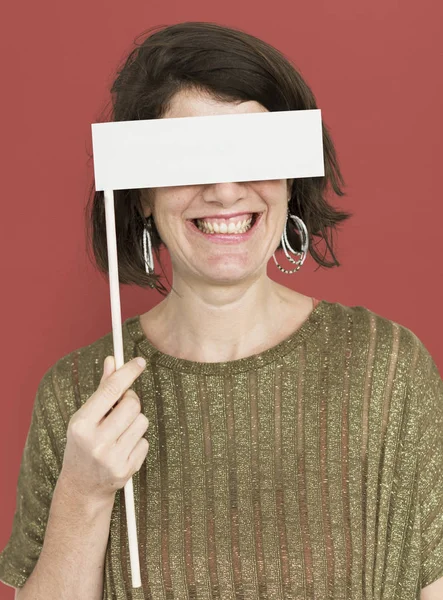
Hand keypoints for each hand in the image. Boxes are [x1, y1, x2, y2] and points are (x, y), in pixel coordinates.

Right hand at [60, 356, 148, 502]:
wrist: (81, 486)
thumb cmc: (84, 444)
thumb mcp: (85, 417)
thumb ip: (101, 389)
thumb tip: (112, 360)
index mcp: (81, 424)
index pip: (110, 390)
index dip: (127, 372)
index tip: (140, 361)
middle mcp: (95, 441)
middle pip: (132, 405)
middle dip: (131, 402)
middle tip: (122, 408)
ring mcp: (111, 458)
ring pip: (142, 422)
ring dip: (135, 422)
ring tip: (120, 432)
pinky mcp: (125, 470)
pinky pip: (145, 441)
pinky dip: (138, 441)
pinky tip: (123, 448)